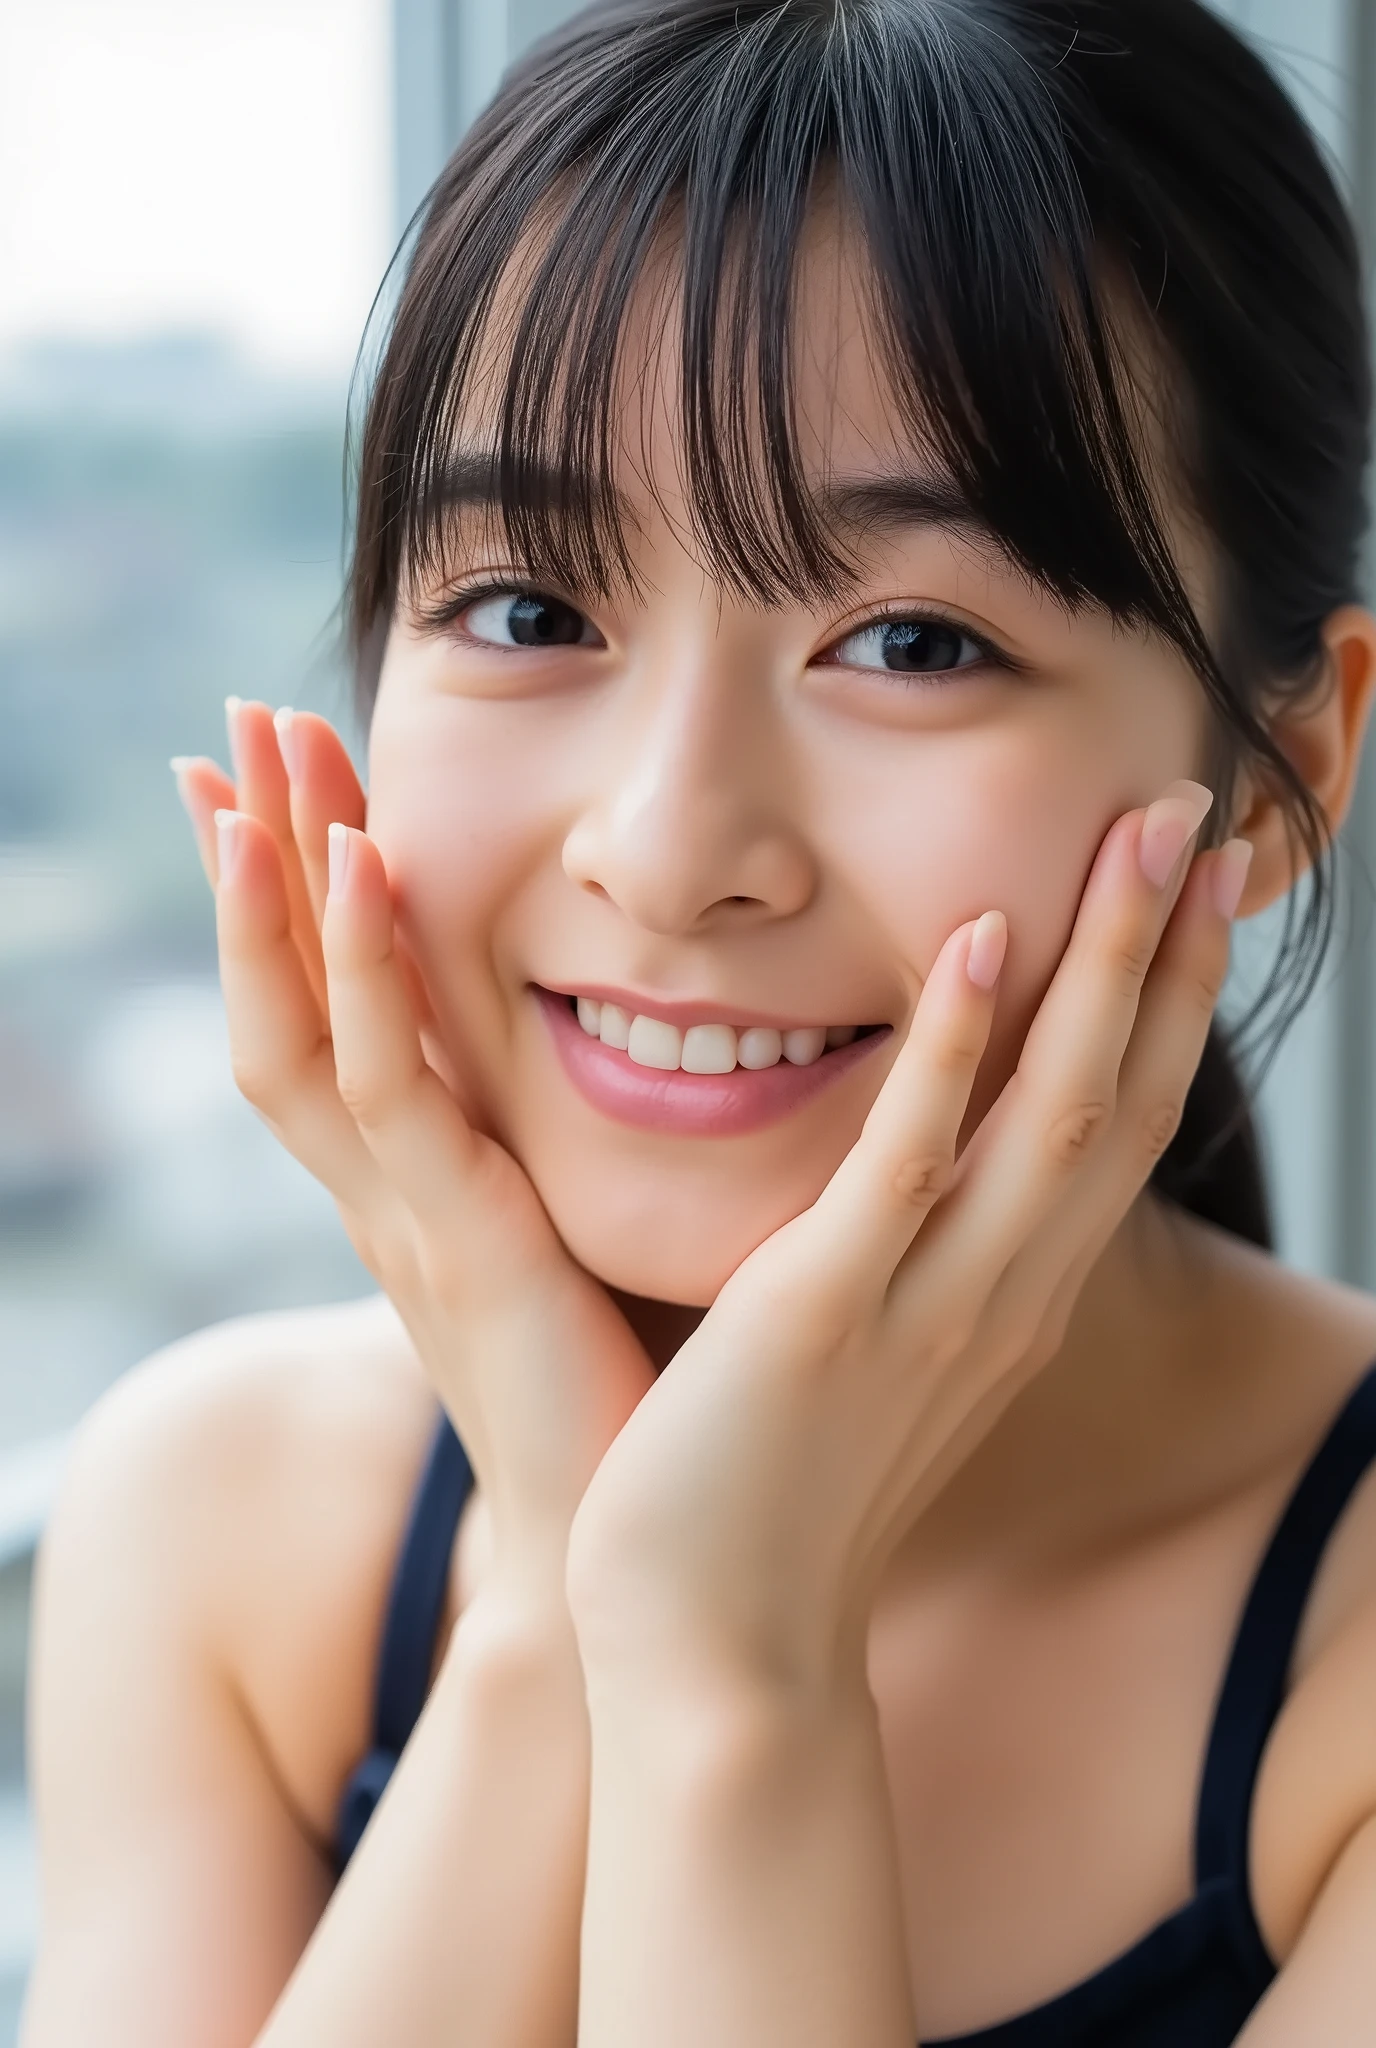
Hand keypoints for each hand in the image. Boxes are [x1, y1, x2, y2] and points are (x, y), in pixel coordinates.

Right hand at [173, 700, 655, 1592]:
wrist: (627, 1554)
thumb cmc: (621, 1392)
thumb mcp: (573, 1236)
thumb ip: (565, 1147)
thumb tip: (636, 1041)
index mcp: (413, 1183)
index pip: (322, 1012)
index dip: (285, 900)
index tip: (266, 779)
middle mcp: (382, 1191)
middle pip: (282, 998)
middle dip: (256, 861)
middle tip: (235, 720)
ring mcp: (403, 1218)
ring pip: (303, 1030)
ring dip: (273, 894)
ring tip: (253, 765)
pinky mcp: (460, 1242)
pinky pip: (388, 1089)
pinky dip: (360, 973)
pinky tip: (363, 864)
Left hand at [564, 784, 1250, 1695]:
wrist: (717, 1647)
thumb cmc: (776, 1492)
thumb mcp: (875, 1356)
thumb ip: (909, 1256)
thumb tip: (913, 1168)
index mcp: (1012, 1298)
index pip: (1118, 1125)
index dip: (1167, 1003)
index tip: (1193, 891)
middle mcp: (1005, 1294)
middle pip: (1127, 1095)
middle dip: (1169, 953)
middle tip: (1199, 815)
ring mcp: (931, 1303)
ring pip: (1057, 1107)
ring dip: (1107, 965)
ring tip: (1142, 834)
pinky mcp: (830, 1313)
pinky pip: (913, 1161)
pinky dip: (955, 1048)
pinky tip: (980, 938)